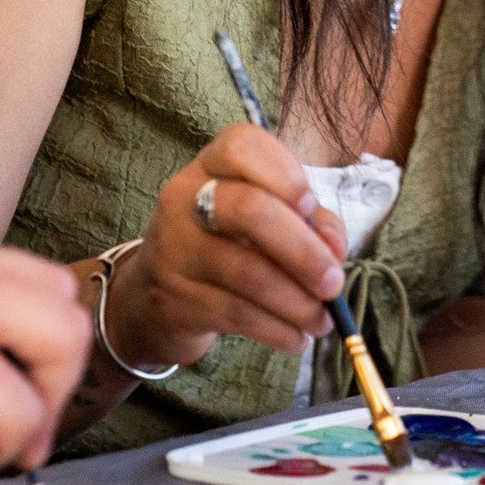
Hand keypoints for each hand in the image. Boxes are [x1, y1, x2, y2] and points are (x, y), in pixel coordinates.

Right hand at [100, 123, 347, 372]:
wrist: (151, 298)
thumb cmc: (223, 246)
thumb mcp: (263, 222)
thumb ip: (308, 222)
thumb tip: (333, 248)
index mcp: (210, 167)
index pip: (241, 146)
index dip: (283, 172)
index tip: (310, 205)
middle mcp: (184, 200)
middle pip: (249, 210)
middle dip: (303, 250)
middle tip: (333, 283)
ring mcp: (174, 250)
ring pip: (247, 272)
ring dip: (297, 303)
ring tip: (322, 320)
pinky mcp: (173, 299)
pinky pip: (236, 314)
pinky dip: (277, 329)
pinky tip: (296, 338)